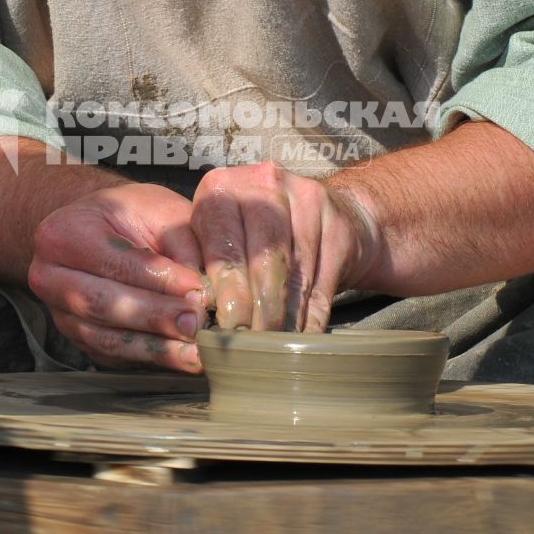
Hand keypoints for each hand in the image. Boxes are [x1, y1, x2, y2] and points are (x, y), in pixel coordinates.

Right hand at [27, 180, 211, 371]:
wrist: (98, 228)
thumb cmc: (130, 215)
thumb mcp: (159, 210)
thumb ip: (182, 244)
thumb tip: (203, 289)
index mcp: (63, 233)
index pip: (116, 264)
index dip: (160, 281)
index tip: (198, 290)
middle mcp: (50, 277)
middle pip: (104, 305)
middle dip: (155, 317)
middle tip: (196, 324)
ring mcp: (60, 312)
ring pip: (106, 338)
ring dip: (155, 349)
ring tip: (195, 351)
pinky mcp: (77, 337)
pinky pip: (112, 355)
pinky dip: (149, 358)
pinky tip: (181, 357)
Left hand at [188, 161, 375, 331]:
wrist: (324, 211)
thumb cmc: (255, 233)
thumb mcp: (221, 236)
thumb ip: (205, 265)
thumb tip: (196, 315)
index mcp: (222, 188)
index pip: (223, 247)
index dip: (227, 294)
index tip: (226, 331)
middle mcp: (264, 185)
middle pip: (261, 260)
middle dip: (256, 310)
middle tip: (251, 345)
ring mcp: (306, 199)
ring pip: (293, 274)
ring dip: (283, 319)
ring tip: (273, 348)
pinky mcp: (337, 222)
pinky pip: (322, 281)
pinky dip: (311, 317)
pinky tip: (302, 338)